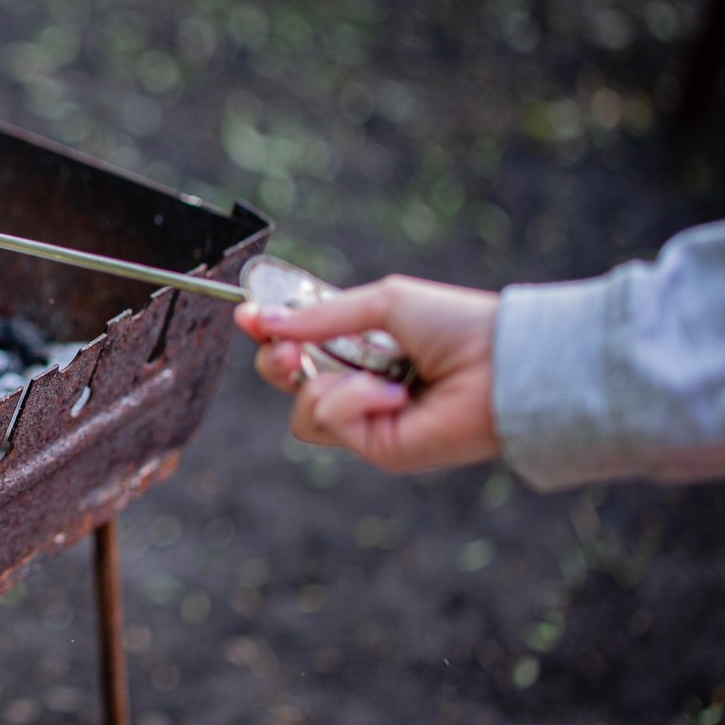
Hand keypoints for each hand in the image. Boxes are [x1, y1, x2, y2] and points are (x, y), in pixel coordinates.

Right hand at [233, 275, 501, 472]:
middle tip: (288, 351)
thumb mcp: (382, 303)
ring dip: (323, 387)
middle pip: (286, 381)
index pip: (298, 342)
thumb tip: (258, 318)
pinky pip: (330, 424)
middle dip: (275, 362)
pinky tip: (392, 394)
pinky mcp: (377, 447)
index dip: (271, 331)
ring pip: (301, 411)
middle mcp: (359, 383)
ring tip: (371, 376)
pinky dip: (353, 403)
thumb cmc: (456, 326)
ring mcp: (368, 419)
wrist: (503, 365)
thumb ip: (319, 316)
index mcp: (362, 345)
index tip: (247, 316)